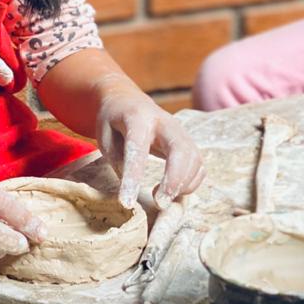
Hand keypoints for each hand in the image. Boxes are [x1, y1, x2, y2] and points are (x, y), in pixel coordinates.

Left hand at [92, 75, 205, 209]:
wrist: (129, 100)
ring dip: (182, 185)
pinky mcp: (189, 142)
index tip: (126, 202)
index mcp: (137, 117)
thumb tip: (131, 185)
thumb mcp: (104, 133)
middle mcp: (164, 121)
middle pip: (180, 149)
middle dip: (174, 179)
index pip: (138, 148)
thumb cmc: (114, 120)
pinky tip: (172, 191)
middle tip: (160, 203)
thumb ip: (116, 157)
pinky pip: (199, 166)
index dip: (133, 176)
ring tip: (161, 199)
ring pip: (194, 158)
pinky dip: (190, 184)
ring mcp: (180, 131)